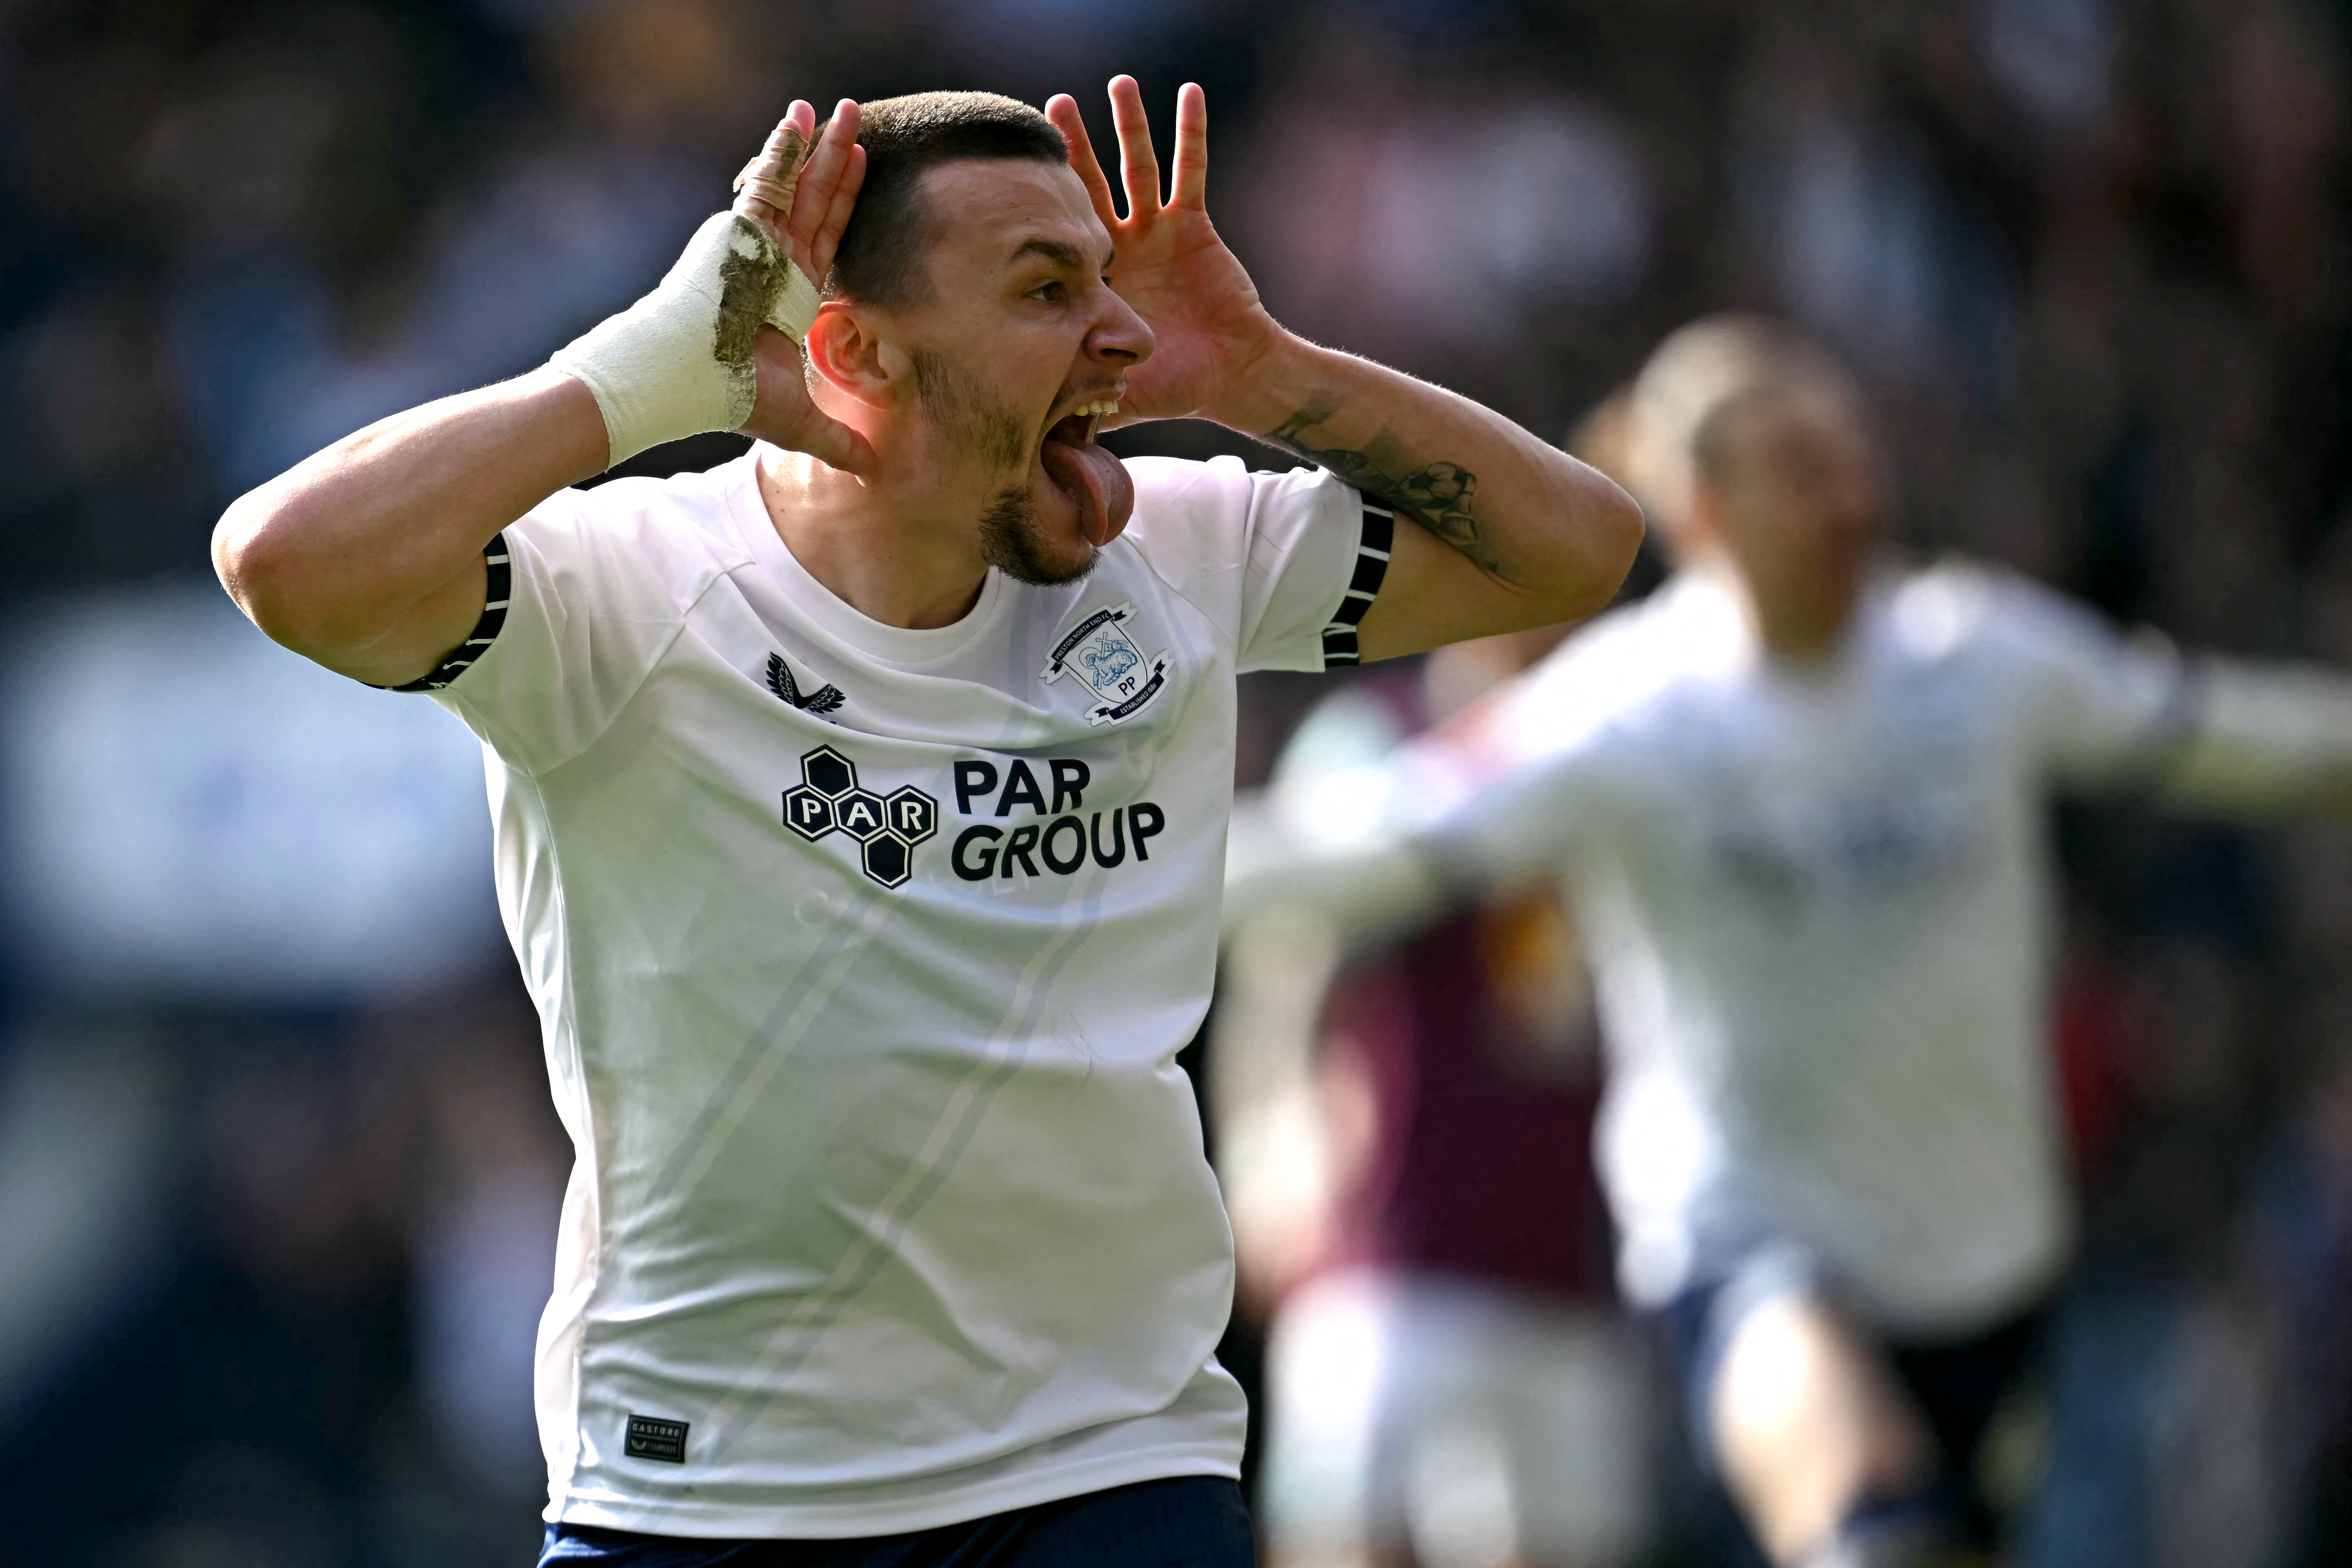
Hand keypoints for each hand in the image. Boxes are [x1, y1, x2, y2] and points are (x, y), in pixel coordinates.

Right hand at [732, 100, 876, 475]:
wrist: (682, 383)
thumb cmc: (726, 397)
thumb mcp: (796, 420)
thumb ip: (837, 440)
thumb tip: (874, 473)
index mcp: (786, 295)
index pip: (827, 243)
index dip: (846, 209)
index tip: (863, 173)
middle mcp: (772, 264)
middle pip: (817, 206)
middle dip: (838, 164)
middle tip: (860, 121)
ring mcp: (755, 244)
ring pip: (797, 186)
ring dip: (820, 147)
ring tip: (842, 107)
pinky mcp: (738, 233)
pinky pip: (768, 183)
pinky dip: (784, 152)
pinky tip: (801, 120)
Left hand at [1046, 78, 1287, 429]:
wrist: (1229, 377)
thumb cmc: (1171, 386)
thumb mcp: (1115, 388)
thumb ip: (1076, 398)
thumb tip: (1026, 432)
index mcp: (1097, 279)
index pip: (1061, 233)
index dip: (1041, 204)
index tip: (1013, 171)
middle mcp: (1123, 245)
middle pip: (1092, 186)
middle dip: (1074, 148)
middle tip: (1050, 108)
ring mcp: (1158, 230)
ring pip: (1140, 167)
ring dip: (1130, 126)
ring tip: (1119, 84)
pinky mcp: (1195, 224)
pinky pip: (1192, 171)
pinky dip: (1191, 133)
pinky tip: (1189, 93)